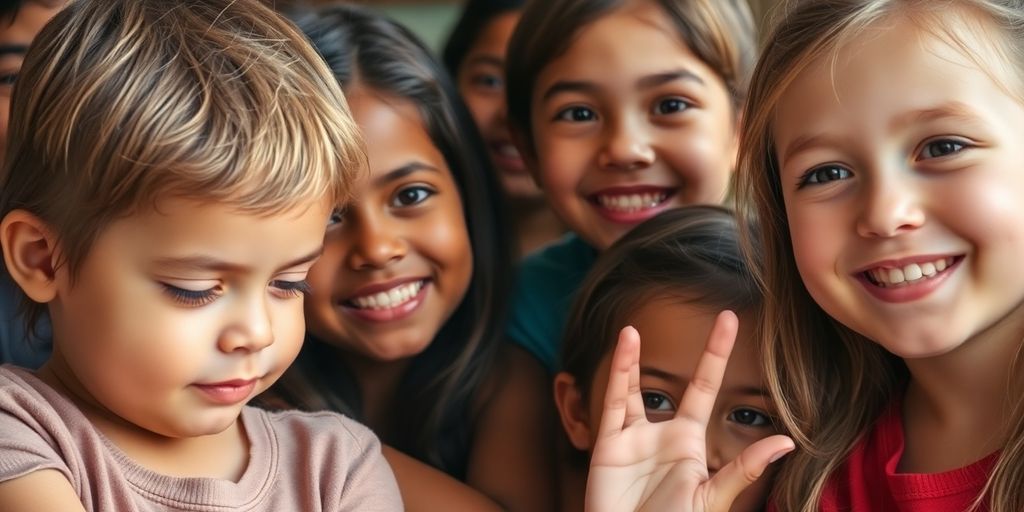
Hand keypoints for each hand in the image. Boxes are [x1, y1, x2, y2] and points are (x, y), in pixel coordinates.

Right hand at [585, 311, 793, 511]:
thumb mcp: (712, 499)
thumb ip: (743, 470)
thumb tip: (786, 443)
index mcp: (689, 442)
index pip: (706, 388)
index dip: (717, 355)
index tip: (730, 322)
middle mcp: (662, 433)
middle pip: (679, 382)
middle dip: (701, 350)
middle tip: (723, 313)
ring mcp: (632, 438)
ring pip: (631, 387)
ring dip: (631, 358)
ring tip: (632, 329)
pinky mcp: (607, 446)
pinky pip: (612, 404)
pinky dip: (616, 373)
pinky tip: (623, 346)